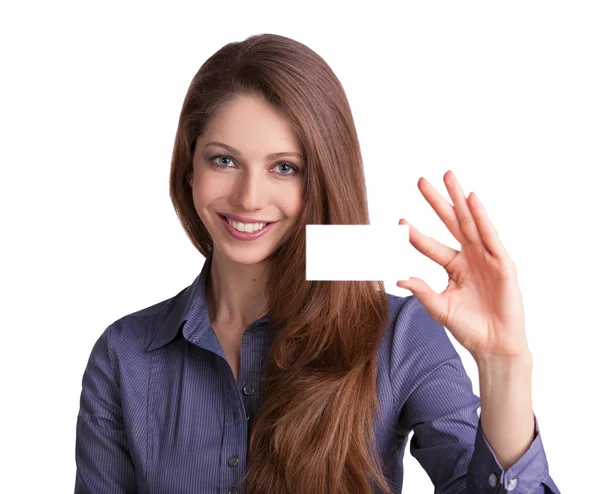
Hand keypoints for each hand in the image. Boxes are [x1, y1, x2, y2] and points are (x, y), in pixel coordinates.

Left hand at [396, 170, 529, 361]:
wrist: (494, 346)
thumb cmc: (468, 327)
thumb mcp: (439, 308)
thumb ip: (421, 290)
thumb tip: (396, 278)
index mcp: (454, 267)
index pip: (430, 245)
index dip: (414, 234)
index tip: (398, 221)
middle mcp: (469, 257)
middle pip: (450, 223)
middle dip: (437, 202)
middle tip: (421, 181)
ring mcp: (486, 258)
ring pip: (470, 222)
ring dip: (458, 199)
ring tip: (448, 177)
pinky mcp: (502, 263)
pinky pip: (490, 236)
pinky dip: (482, 216)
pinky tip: (471, 199)